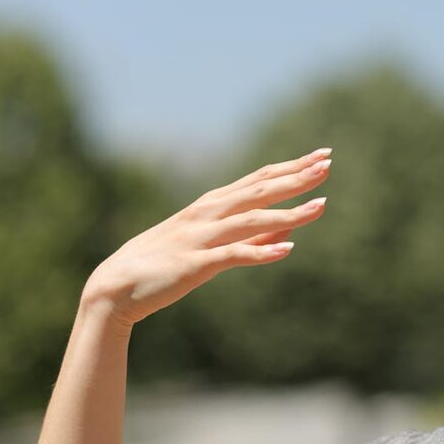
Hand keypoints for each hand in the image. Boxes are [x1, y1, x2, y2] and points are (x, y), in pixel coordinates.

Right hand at [81, 148, 332, 326]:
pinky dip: (261, 251)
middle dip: (296, 178)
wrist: (116, 287)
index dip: (292, 167)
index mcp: (212, 204)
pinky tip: (286, 250)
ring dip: (290, 212)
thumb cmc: (166, 263)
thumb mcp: (213, 243)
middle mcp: (208, 213)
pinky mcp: (195, 264)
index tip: (322, 156)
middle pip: (260, 190)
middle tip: (328, 165)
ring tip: (322, 207)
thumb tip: (291, 225)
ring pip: (253, 218)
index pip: (260, 178)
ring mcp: (202, 236)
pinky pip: (233, 255)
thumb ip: (253, 234)